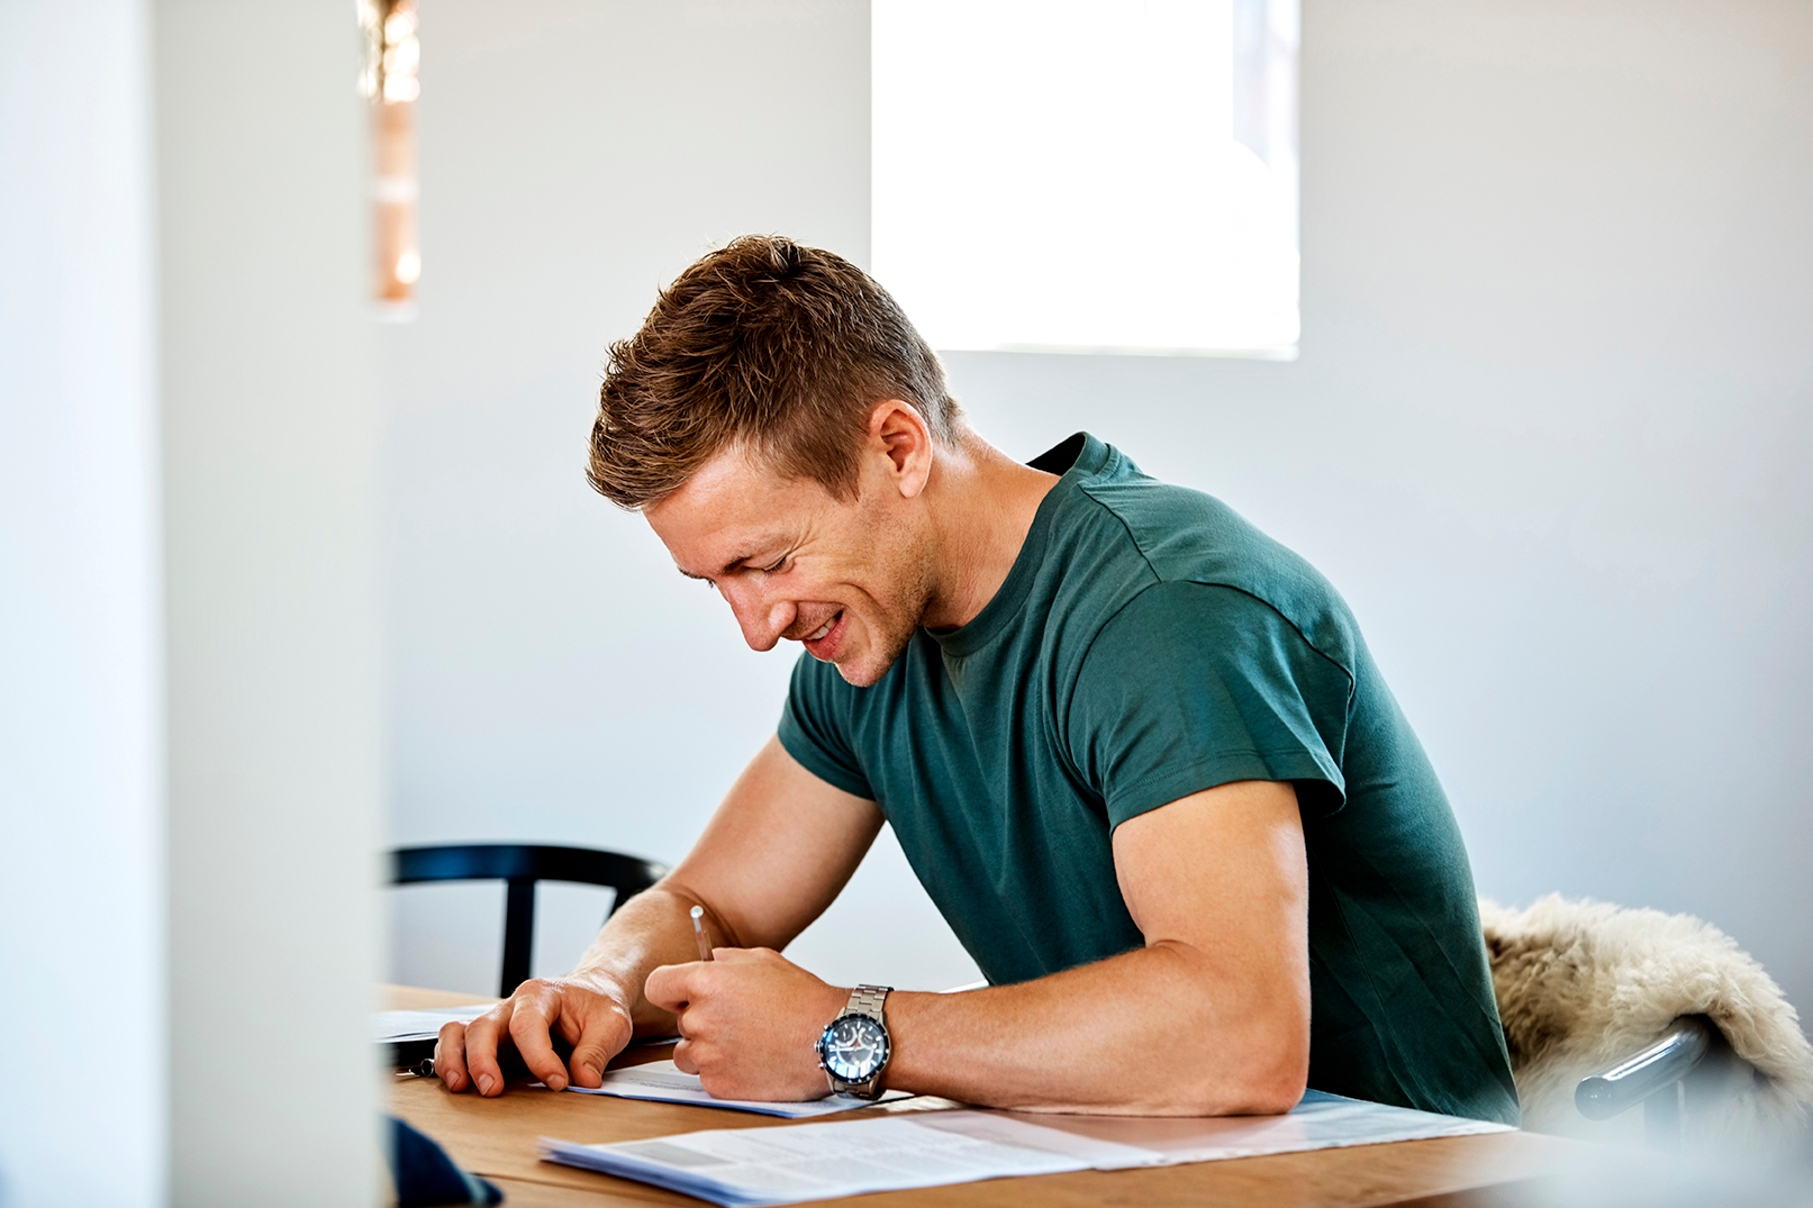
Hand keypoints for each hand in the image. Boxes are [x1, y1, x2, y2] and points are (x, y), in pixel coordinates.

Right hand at [434, 976, 633, 1096]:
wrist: (592, 997)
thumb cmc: (597, 1007)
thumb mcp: (611, 1024)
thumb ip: (597, 1051)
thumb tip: (584, 1080)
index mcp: (541, 995)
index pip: (528, 1025)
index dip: (538, 1057)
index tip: (557, 1081)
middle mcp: (511, 1006)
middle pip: (482, 1026)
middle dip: (482, 1060)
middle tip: (493, 1090)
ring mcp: (497, 1023)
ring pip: (458, 1031)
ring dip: (454, 1059)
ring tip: (461, 1086)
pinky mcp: (490, 1041)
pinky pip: (457, 1044)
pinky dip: (451, 1061)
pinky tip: (458, 1083)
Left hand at [644, 948, 846, 1100]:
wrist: (831, 1039)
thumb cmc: (802, 999)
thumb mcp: (762, 959)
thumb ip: (724, 959)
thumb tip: (705, 962)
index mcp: (706, 982)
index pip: (657, 986)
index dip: (670, 990)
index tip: (681, 995)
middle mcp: (701, 1018)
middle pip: (679, 1021)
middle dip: (701, 1019)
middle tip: (737, 1019)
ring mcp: (708, 1055)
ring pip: (688, 1053)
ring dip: (707, 1049)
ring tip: (745, 1042)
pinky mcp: (718, 1084)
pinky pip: (706, 1077)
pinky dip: (724, 1071)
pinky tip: (752, 1060)